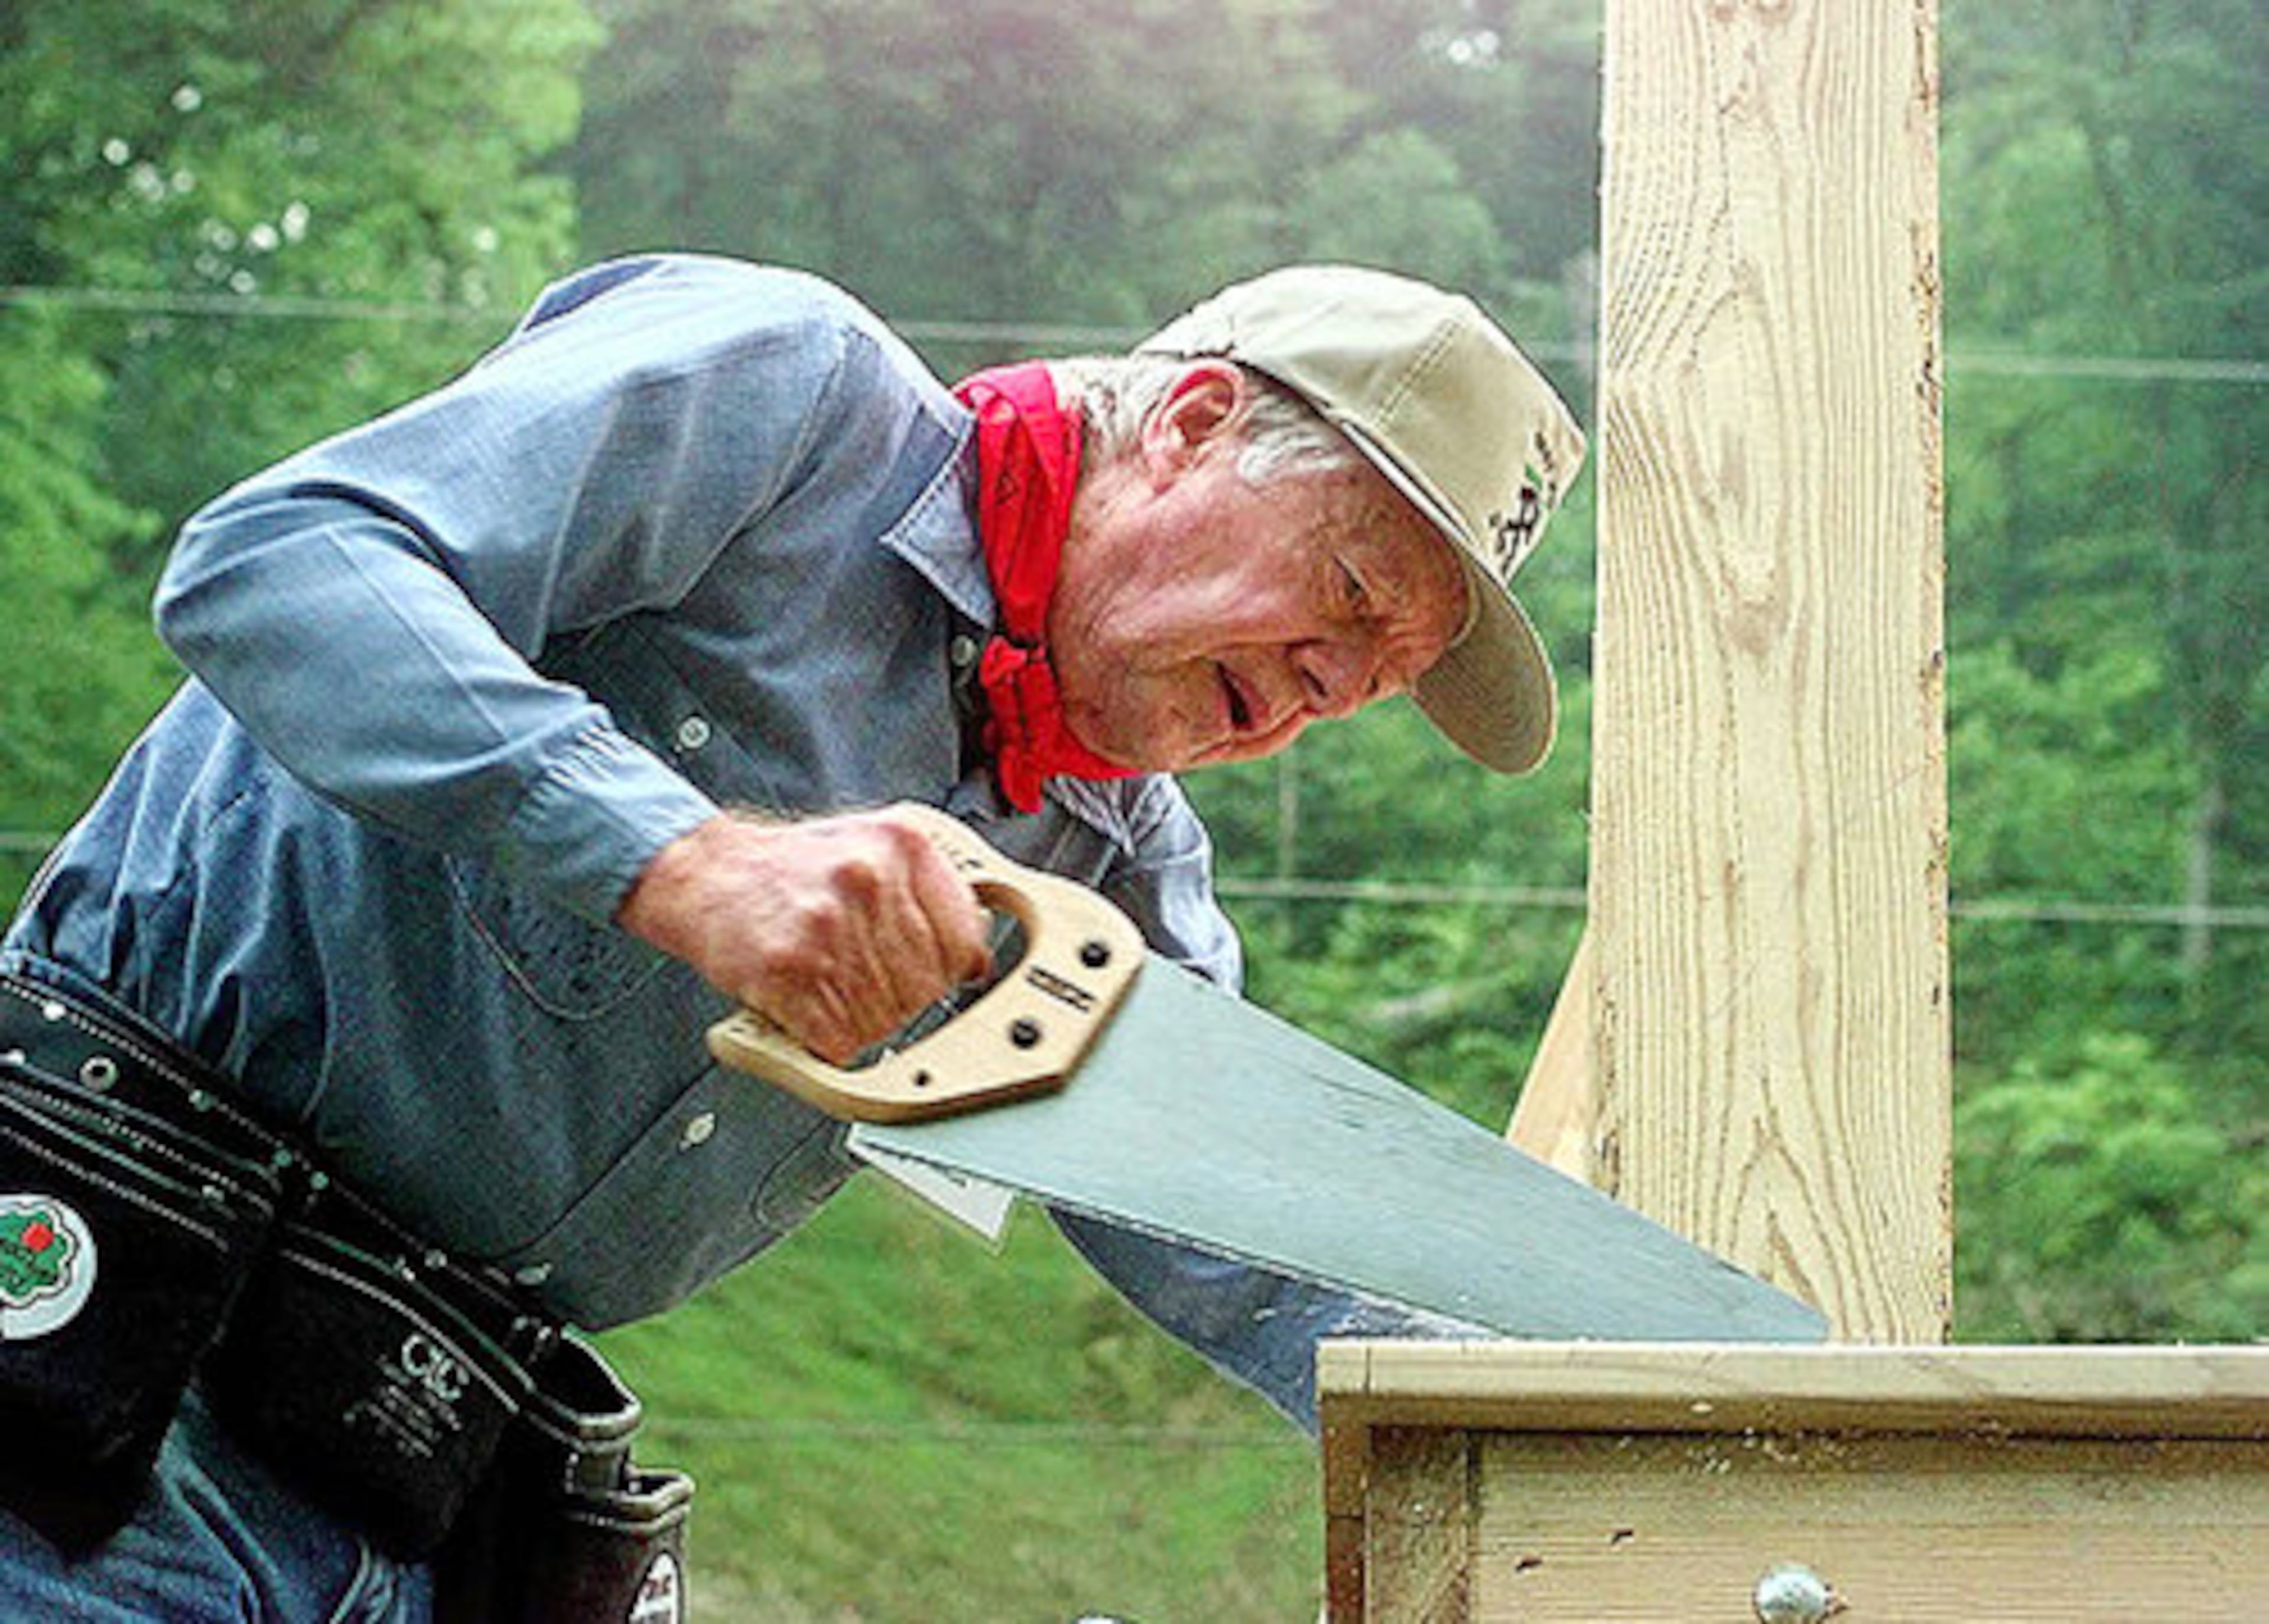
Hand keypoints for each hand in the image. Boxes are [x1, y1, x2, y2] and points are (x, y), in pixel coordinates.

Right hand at [617, 805, 992, 1064]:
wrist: (705, 874)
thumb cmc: (788, 867)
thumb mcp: (871, 846)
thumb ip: (930, 889)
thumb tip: (977, 956)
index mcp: (901, 844)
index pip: (967, 936)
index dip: (952, 968)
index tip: (937, 974)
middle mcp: (868, 879)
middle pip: (929, 985)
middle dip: (904, 997)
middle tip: (867, 980)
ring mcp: (829, 927)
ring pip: (889, 1018)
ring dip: (865, 1022)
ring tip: (834, 988)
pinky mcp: (789, 973)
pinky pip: (841, 1042)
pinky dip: (829, 1041)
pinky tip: (813, 1011)